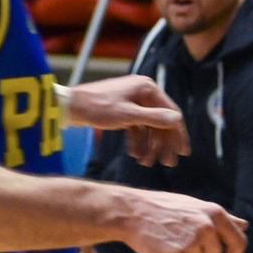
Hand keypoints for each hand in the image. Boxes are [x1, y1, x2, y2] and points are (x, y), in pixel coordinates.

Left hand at [65, 74, 188, 166]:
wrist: (69, 107)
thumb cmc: (97, 108)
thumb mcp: (128, 116)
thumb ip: (154, 118)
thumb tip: (177, 120)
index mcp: (147, 88)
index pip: (171, 113)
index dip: (178, 134)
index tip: (183, 153)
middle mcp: (142, 92)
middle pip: (160, 121)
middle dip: (163, 143)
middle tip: (167, 163)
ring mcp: (132, 100)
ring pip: (148, 126)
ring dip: (149, 145)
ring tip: (146, 163)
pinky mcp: (122, 109)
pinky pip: (136, 127)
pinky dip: (137, 141)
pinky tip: (134, 154)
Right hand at [119, 190, 247, 252]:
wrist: (132, 212)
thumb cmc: (164, 209)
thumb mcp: (196, 207)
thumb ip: (222, 219)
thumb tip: (244, 225)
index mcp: (215, 213)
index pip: (239, 241)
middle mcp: (207, 227)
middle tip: (180, 238)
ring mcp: (193, 242)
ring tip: (170, 242)